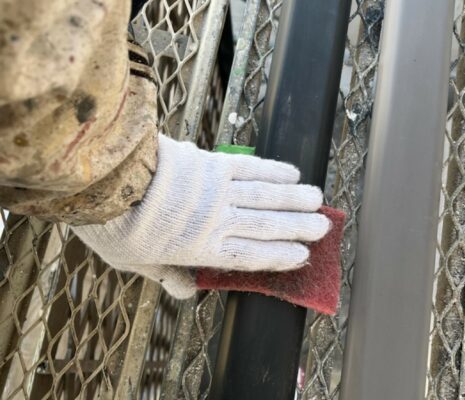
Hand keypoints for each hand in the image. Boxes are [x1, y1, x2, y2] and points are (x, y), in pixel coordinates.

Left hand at [73, 134, 329, 297]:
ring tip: (318, 199)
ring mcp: (218, 190)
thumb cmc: (116, 226)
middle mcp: (218, 220)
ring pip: (266, 195)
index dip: (282, 255)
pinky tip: (292, 172)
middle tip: (324, 226)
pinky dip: (273, 170)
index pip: (252, 255)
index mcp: (202, 249)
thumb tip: (188, 291)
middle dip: (299, 226)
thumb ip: (168, 276)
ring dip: (295, 198)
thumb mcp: (137, 263)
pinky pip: (250, 167)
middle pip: (268, 224)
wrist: (106, 181)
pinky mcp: (212, 163)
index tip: (304, 255)